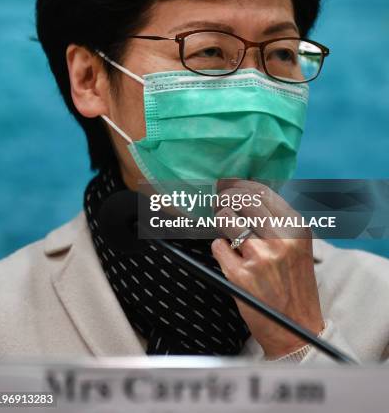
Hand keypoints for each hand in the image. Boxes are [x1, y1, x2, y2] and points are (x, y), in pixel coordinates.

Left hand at [211, 178, 323, 359]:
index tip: (229, 185)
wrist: (296, 330)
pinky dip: (219, 249)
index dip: (240, 186)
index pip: (262, 192)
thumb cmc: (294, 285)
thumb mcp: (297, 247)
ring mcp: (260, 257)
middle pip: (241, 200)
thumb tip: (244, 193)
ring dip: (221, 222)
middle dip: (226, 199)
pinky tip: (230, 258)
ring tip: (227, 232)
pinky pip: (218, 246)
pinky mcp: (240, 276)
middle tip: (221, 204)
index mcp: (297, 229)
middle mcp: (281, 240)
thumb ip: (276, 222)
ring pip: (226, 219)